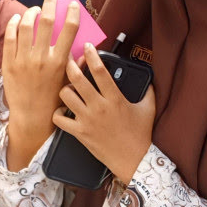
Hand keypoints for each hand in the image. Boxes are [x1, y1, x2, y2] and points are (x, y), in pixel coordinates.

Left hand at [3, 0, 78, 169]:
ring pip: (26, 26)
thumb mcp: (69, 80)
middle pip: (45, 21)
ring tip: (34, 9)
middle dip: (49, 3)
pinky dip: (14, 25)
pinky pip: (10, 38)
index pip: (69, 29)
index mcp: (59, 62)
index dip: (71, 12)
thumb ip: (76, 62)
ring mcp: (23, 60)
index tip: (72, 4)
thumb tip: (85, 45)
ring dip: (31, 12)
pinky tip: (18, 19)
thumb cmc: (53, 100)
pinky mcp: (9, 64)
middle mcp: (41, 58)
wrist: (32, 117)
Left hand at [53, 44, 154, 183]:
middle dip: (70, 65)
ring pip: (65, 95)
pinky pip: (59, 118)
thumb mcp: (148, 108)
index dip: (91, 55)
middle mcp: (99, 107)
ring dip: (64, 89)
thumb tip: (147, 78)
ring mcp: (87, 120)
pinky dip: (57, 113)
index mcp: (115, 98)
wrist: (133, 160)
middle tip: (68, 61)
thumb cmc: (141, 134)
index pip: (99, 71)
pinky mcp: (79, 133)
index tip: (87, 46)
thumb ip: (147, 90)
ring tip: (68, 88)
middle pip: (76, 79)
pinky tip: (62, 110)